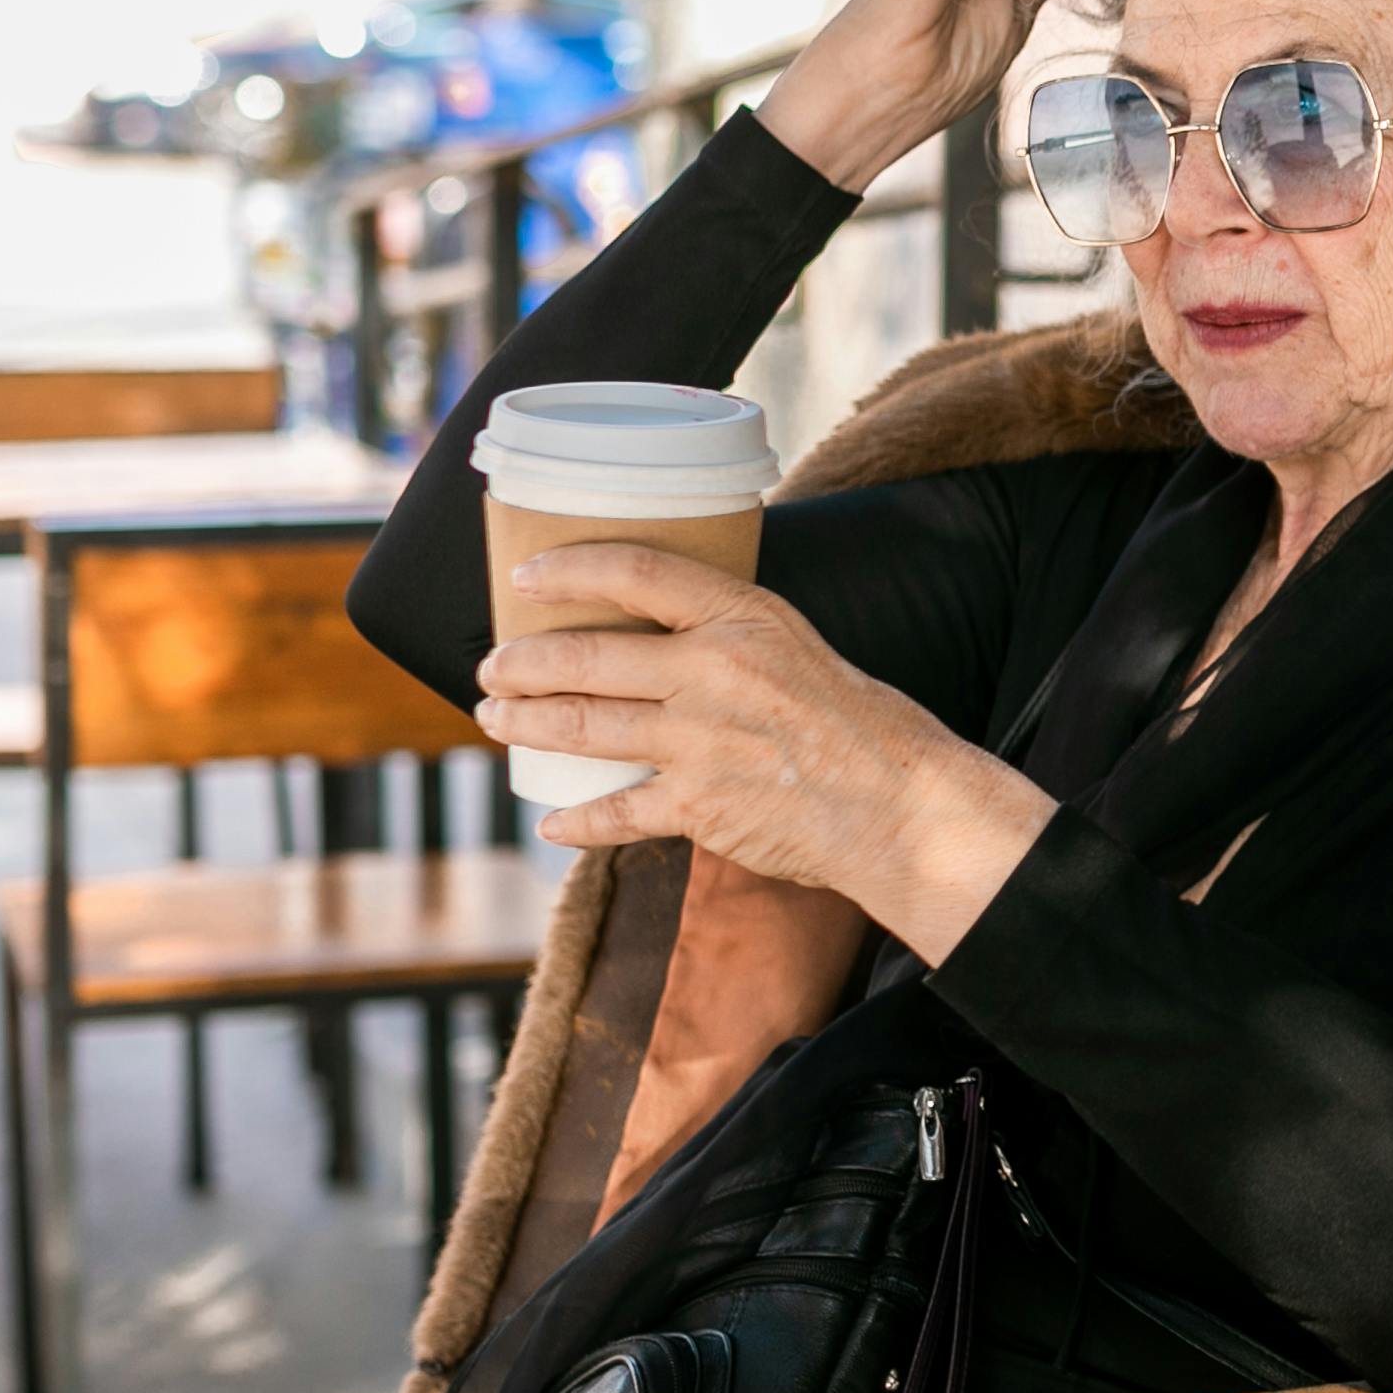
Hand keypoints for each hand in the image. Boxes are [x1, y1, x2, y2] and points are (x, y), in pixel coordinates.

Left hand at [473, 543, 1054, 964]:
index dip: (570, 569)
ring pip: (580, 727)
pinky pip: (615, 813)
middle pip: (585, 656)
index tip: (526, 576)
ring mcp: (701, 741)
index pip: (636, 571)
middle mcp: (714, 672)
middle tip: (493, 668)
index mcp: (743, 618)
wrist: (899, 803)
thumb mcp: (795, 647)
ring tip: (497, 720)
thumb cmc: (856, 724)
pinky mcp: (699, 806)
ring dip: (524, 725)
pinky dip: (575, 822)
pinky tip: (551, 823)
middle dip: (521, 663)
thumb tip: (653, 636)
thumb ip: (728, 638)